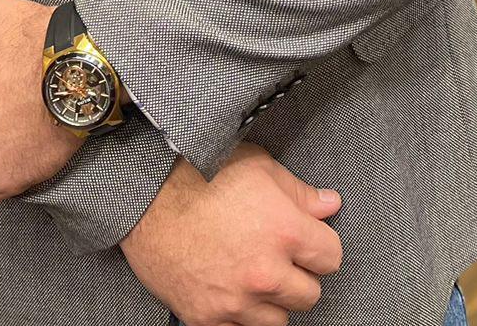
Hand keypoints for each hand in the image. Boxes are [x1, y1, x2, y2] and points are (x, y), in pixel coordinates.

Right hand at [119, 142, 342, 325]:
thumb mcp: (257, 166)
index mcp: (284, 231)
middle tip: (275, 255)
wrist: (144, 195)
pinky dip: (240, 315)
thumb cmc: (198, 174)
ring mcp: (237, 301)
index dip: (318, 245)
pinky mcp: (209, 319)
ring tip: (251, 271)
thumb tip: (330, 205)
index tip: (305, 239)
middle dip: (297, 274)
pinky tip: (230, 288)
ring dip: (271, 299)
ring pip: (279, 319)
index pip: (331, 257)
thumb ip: (299, 192)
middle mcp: (266, 272)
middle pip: (309, 294)